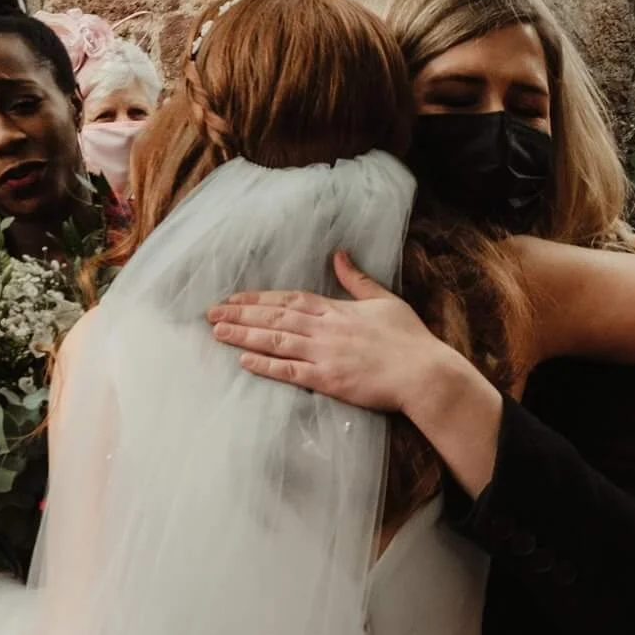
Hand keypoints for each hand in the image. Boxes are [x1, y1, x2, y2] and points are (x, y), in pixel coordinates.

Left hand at [207, 251, 455, 412]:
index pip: (289, 299)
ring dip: (244, 334)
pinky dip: (265, 364)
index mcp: (337, 309)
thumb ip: (357, 279)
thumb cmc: (409, 339)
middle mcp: (325, 329)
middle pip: (275, 317)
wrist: (424, 373)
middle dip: (241, 313)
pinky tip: (243, 359)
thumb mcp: (385, 300)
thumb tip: (339, 254)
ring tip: (217, 332)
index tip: (234, 298)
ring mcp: (324, 354)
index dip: (259, 298)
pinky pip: (290, 370)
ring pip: (275, 340)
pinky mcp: (328, 380)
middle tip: (210, 313)